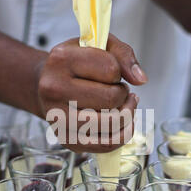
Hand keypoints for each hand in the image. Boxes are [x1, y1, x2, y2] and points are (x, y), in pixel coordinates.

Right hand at [37, 34, 147, 152]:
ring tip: (123, 106)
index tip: (110, 72)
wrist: (49, 84)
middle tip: (118, 90)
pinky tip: (123, 124)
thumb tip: (141, 80)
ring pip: (111, 123)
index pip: (110, 69)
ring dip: (126, 114)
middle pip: (111, 98)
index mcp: (61, 59)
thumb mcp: (99, 46)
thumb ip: (124, 56)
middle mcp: (53, 89)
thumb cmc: (77, 64)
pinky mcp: (66, 139)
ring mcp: (57, 117)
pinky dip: (122, 135)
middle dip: (123, 94)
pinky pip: (105, 144)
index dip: (119, 72)